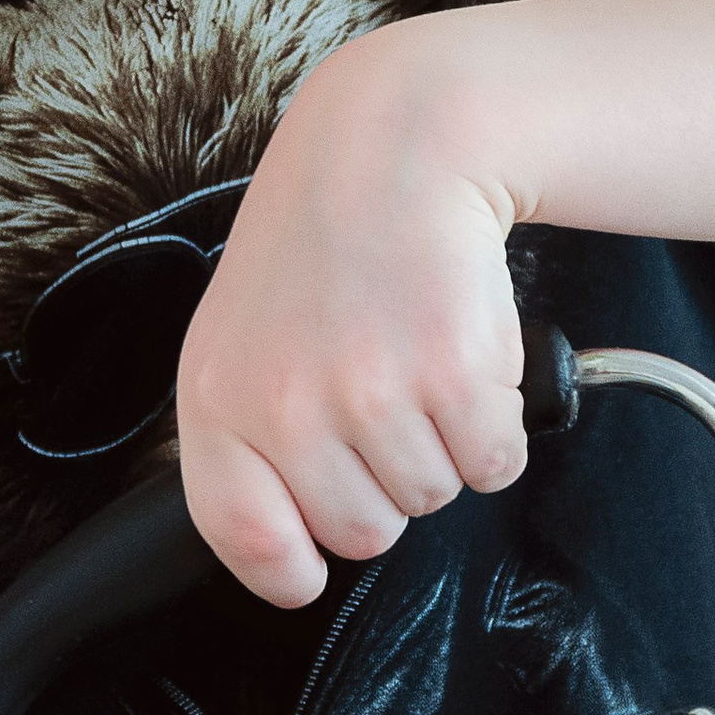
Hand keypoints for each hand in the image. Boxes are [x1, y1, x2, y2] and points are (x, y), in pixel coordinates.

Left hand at [176, 23, 526, 604]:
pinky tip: (465, 358)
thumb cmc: (323, 244)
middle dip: (384, 482)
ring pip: (431, 499)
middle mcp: (290, 407)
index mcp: (219, 401)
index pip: (245, 539)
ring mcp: (373, 395)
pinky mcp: (456, 378)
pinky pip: (494, 464)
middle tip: (383, 398)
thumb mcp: (241, 337)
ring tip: (419, 361)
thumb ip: (249, 438)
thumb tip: (288, 550)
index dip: (288, 567)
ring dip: (442, 446)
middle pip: (361, 533)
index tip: (308, 567)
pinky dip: (496, 426)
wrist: (397, 146)